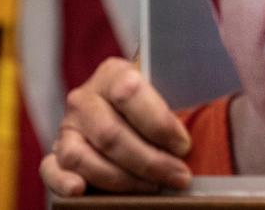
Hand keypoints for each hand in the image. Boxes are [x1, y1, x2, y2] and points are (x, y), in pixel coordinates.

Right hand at [39, 57, 191, 195]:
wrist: (123, 107)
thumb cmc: (154, 101)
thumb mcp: (167, 87)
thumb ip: (180, 93)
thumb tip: (213, 100)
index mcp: (113, 73)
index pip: (131, 93)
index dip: (160, 124)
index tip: (184, 145)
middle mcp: (84, 98)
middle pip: (112, 134)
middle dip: (150, 161)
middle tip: (179, 176)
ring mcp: (66, 127)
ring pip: (83, 157)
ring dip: (121, 179)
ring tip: (152, 188)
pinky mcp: (54, 154)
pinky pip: (51, 170)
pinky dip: (63, 182)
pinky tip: (82, 191)